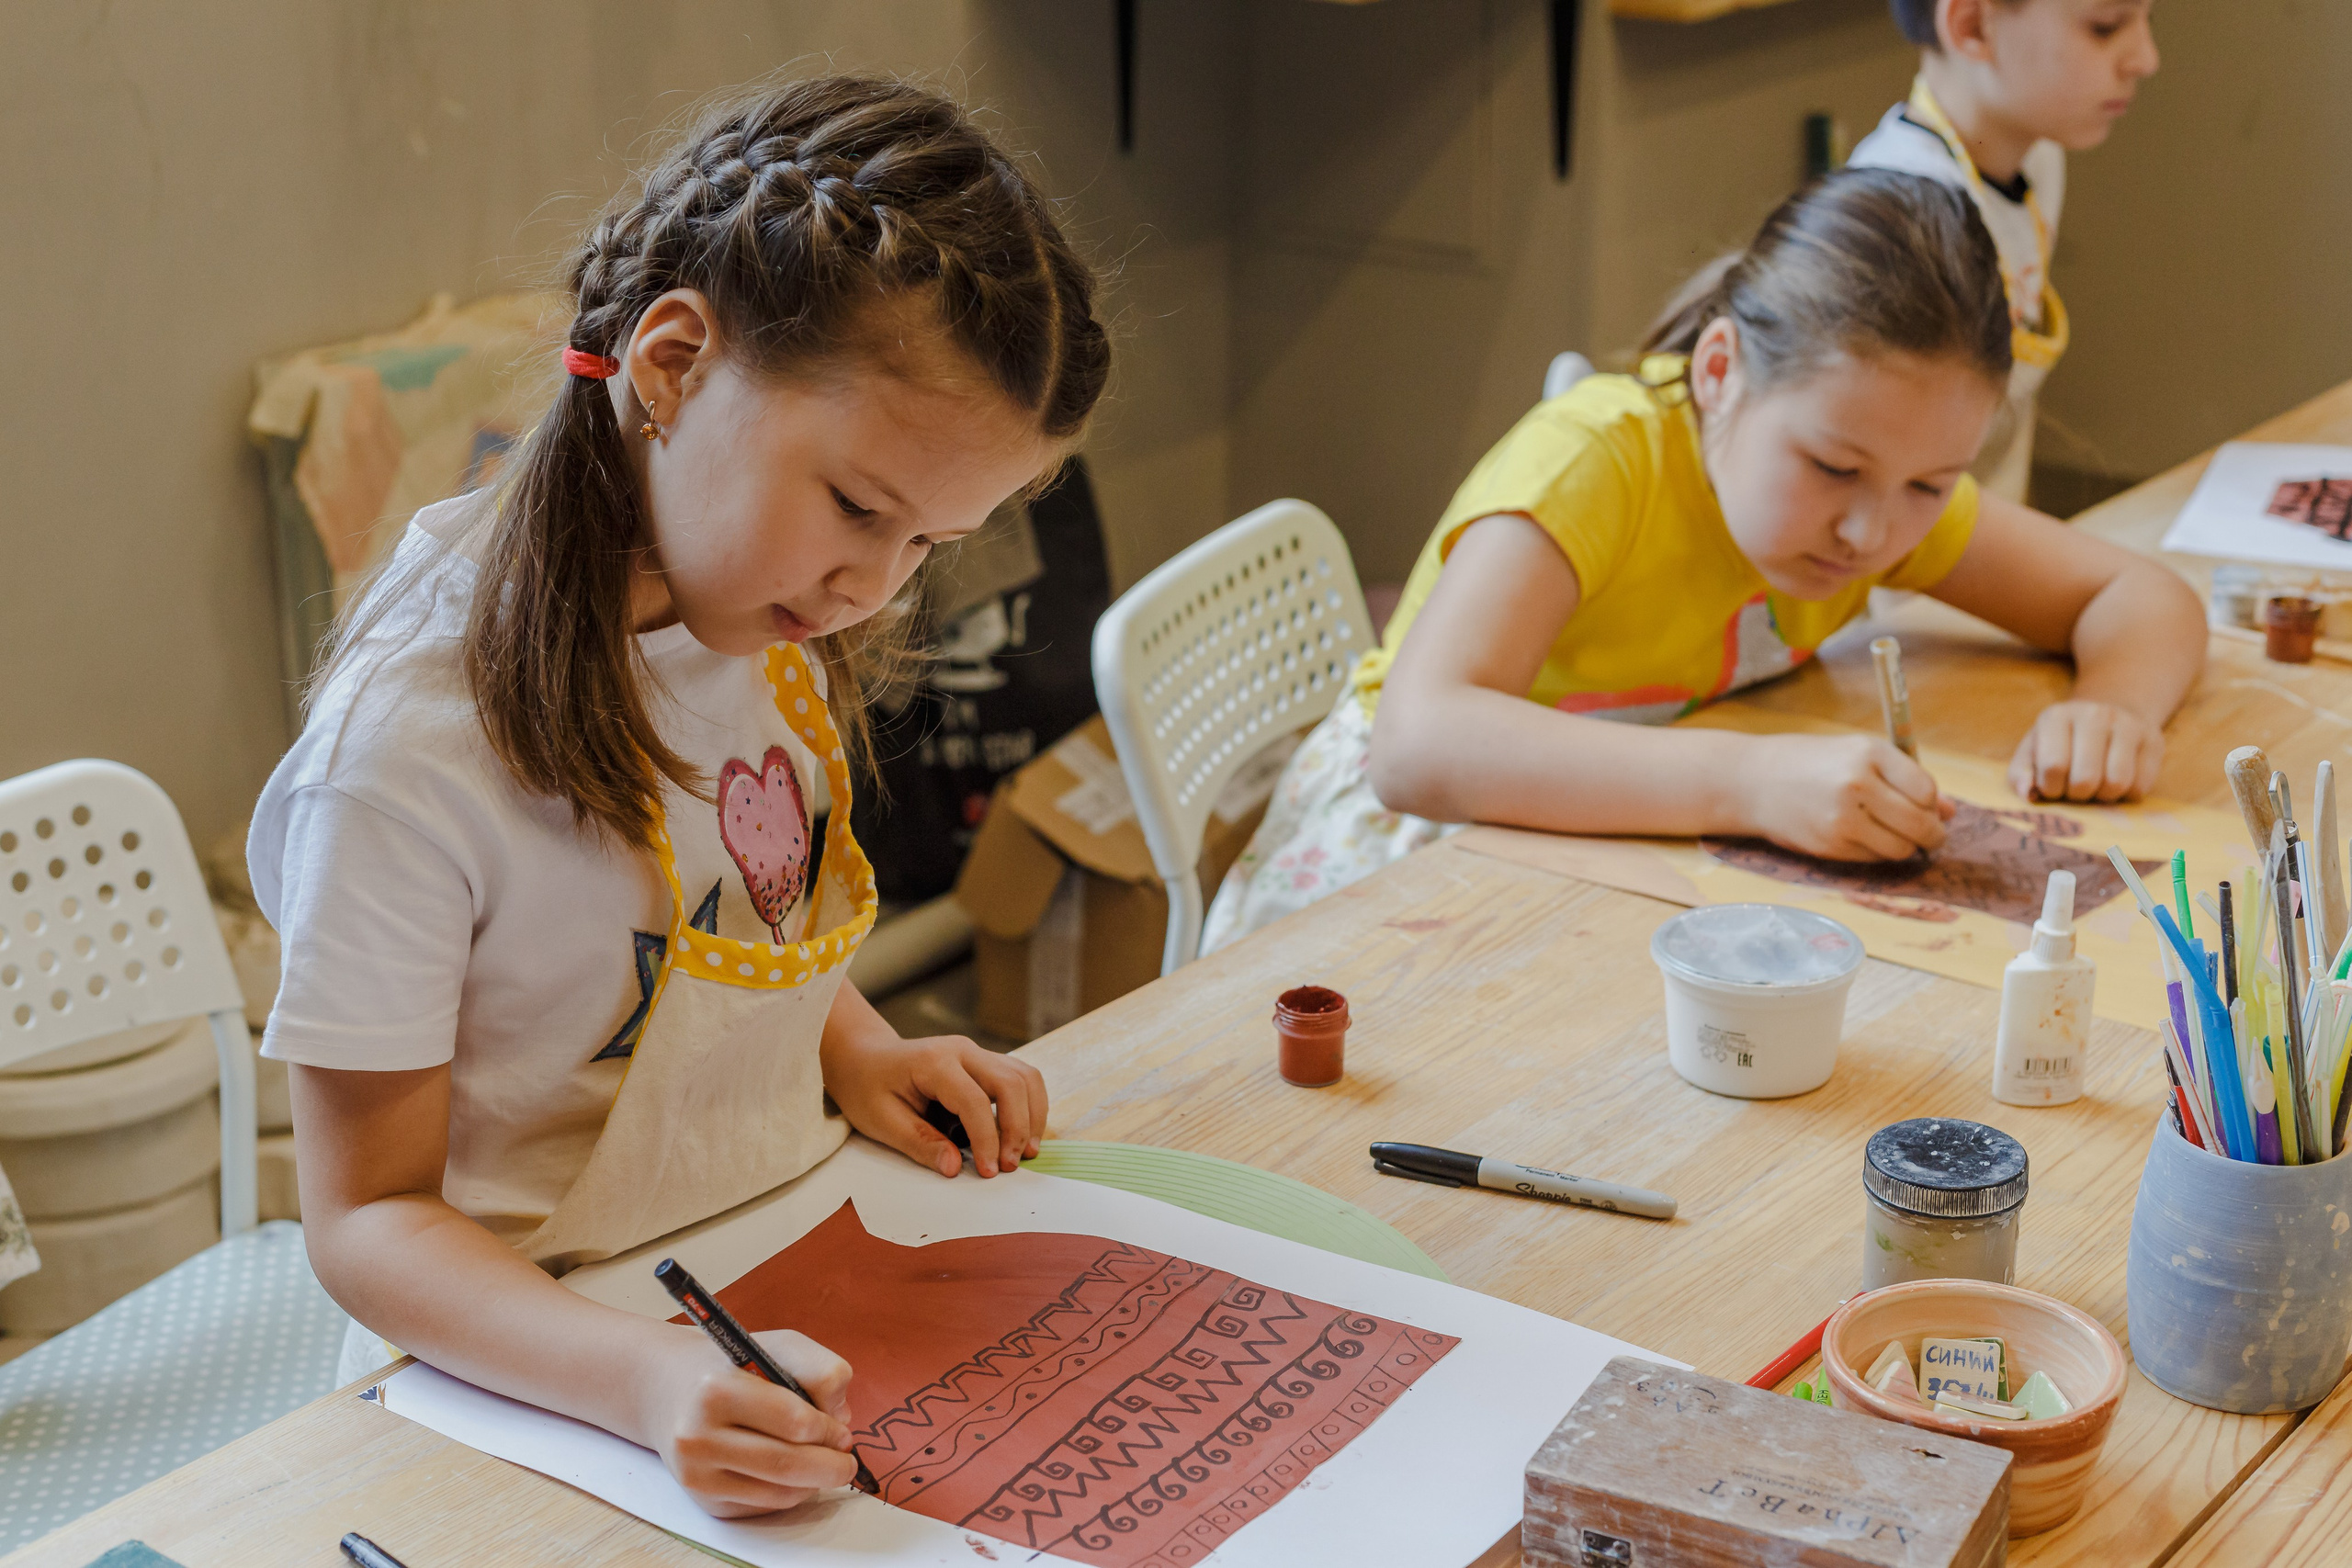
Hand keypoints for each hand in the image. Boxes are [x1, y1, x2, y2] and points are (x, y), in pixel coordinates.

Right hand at [637, 1323, 857, 1517]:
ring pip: (778, 1494)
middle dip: (830, 1467)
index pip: (793, 1422)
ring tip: (822, 1464)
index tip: (843, 1432)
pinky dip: (788, 1494)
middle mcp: (699, 1436)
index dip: (829, 1431)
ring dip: (812, 1484)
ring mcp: (697, 1474)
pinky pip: (762, 1506)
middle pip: (786, 1465)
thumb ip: (820, 1370)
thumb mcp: (778, 1345)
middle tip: (847, 1462)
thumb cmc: (733, 1365)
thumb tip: (840, 1418)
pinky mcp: (703, 1499)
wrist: (668, 1390)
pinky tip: (791, 1473)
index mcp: (716, 1390)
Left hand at [826, 1031, 1047, 1178]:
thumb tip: (955, 1168)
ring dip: (1033, 1115)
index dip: (987, 1139)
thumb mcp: (881, 1121)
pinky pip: (1020, 1078)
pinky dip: (1029, 1106)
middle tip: (1011, 1165)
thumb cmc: (867, 1088)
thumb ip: (919, 1143)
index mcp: (933, 1062)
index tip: (990, 1172)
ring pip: (1025, 1076)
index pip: (974, 1101)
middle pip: (1011, 1082)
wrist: (864, 1057)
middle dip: (1018, 1128)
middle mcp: (962, 1050)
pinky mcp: (985, 1062)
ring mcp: (977, 1053)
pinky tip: (1021, 1135)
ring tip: (1026, 1152)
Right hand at [1743, 733, 1953, 860]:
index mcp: (1868, 753)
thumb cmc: (1810, 762)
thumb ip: (1904, 780)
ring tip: (1898, 837)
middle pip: (1920, 823)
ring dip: (1907, 847)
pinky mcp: (1830, 845)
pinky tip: (1866, 839)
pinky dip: (1879, 853)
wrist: (1751, 781)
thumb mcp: (1857, 755)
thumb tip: (1951, 812)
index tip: (1927, 806)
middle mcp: (1857, 784)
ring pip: (1900, 847)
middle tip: (1932, 836)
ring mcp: (1842, 818)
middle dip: (1933, 834)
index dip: (1932, 802)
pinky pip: (1873, 858)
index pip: (1926, 789)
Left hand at [2007, 700, 2163, 802]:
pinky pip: (2140, 787)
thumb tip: (2028, 794)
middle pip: (2085, 780)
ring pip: (2116, 784)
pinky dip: (2126, 795)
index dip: (2051, 789)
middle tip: (2076, 789)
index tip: (2053, 786)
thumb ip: (2021, 775)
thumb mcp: (2032, 752)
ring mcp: (2128, 724)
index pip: (2054, 767)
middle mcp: (2094, 714)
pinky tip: (2117, 782)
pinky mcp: (2154, 740)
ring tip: (2096, 786)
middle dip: (2077, 795)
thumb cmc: (2061, 743)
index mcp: (2056, 716)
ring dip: (2103, 797)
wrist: (2106, 717)